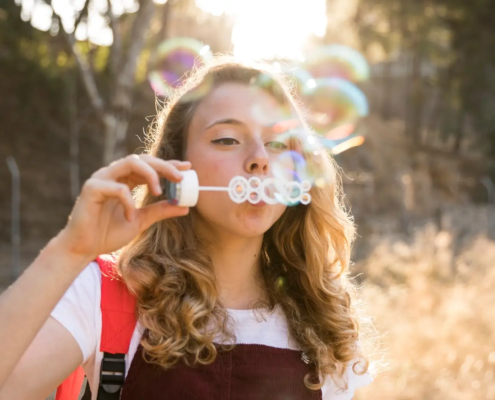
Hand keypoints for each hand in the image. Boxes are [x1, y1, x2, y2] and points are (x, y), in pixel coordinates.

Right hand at [56, 154, 190, 262]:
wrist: (84, 249)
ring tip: (160, 191)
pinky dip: (129, 201)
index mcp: (125, 179)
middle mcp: (113, 174)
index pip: (149, 165)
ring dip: (149, 174)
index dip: (169, 164)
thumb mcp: (141, 221)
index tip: (187, 168)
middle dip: (164, 166)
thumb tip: (185, 207)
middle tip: (180, 177)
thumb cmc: (109, 233)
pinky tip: (131, 216)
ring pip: (130, 162)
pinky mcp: (92, 188)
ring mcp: (102, 178)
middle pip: (142, 159)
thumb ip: (160, 211)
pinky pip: (117, 187)